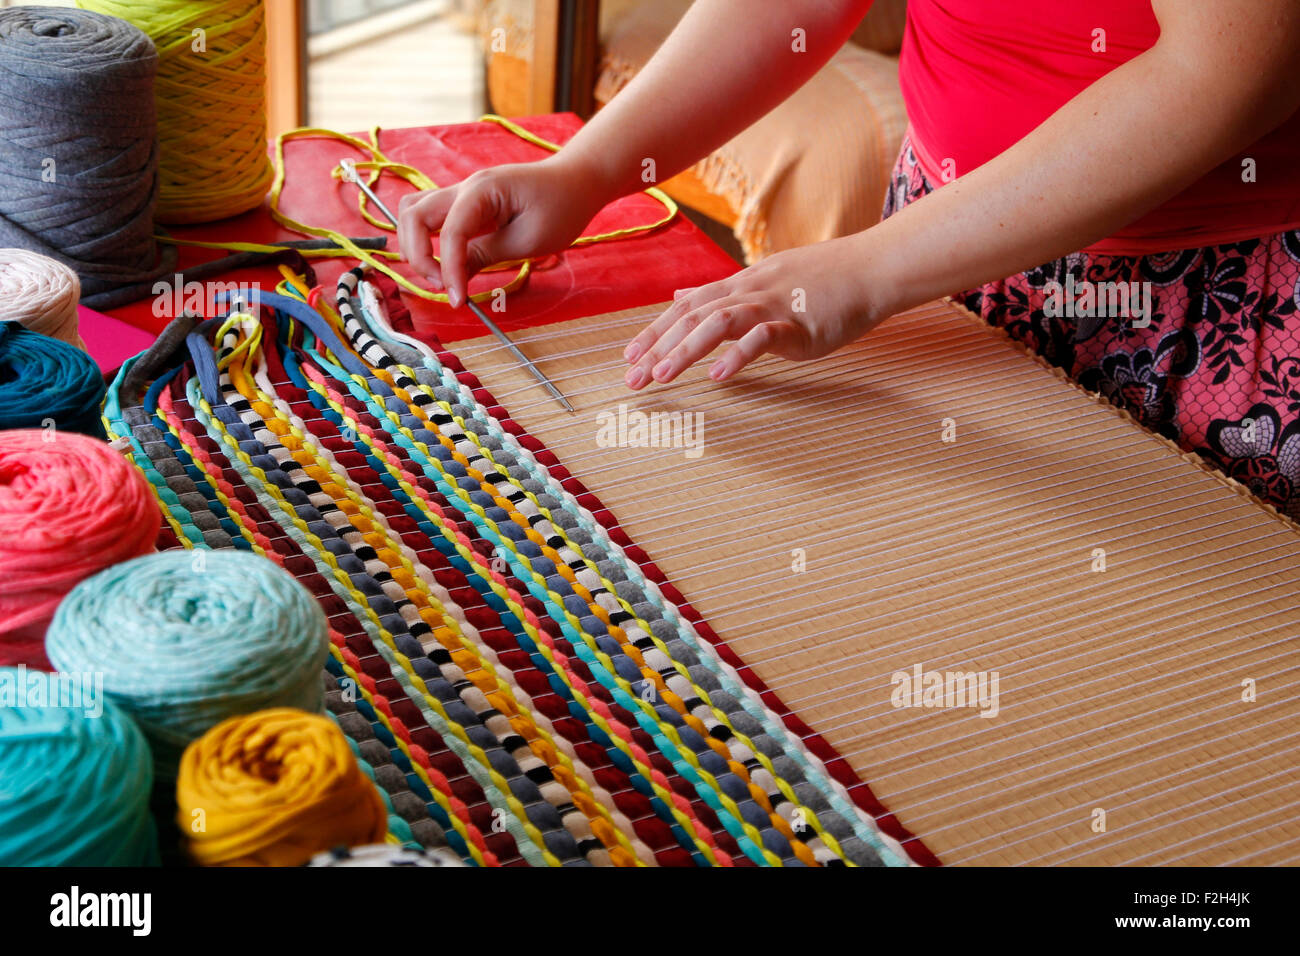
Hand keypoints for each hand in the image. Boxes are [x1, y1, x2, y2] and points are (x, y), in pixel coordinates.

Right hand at [397, 154, 606, 307]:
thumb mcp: (528, 239)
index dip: (449, 270)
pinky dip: (428, 241)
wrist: (576, 182)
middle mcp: (465, 187)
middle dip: (419, 256)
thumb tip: (455, 277)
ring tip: (440, 277)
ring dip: (416, 245)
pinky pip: (432, 219)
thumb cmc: (561, 207)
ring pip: (415, 213)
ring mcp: (462, 194)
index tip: (458, 300)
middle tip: (445, 287)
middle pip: (414, 215)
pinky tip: (447, 265)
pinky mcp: (466, 206)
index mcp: (482, 190)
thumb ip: (486, 255)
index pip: (450, 232)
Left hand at [622, 234, 884, 387]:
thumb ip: (721, 292)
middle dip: (658, 347)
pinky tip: (718, 377)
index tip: (629, 358)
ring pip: (719, 322)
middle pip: (693, 316)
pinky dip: (738, 356)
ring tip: (662, 376)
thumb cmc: (823, 279)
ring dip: (686, 350)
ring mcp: (774, 306)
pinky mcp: (800, 324)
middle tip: (632, 379)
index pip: (685, 307)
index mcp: (740, 284)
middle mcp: (750, 291)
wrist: (872, 269)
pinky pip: (763, 338)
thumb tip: (682, 295)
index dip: (655, 331)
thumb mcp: (763, 280)